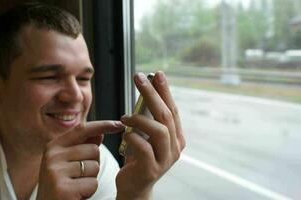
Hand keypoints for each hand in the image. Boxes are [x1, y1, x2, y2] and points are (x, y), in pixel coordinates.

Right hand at [36, 121, 123, 199]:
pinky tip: (77, 195)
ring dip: (91, 179)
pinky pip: (92, 183)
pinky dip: (89, 191)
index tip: (120, 123)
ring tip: (77, 186)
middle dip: (94, 164)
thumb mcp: (68, 163)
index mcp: (53, 147)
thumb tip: (100, 132)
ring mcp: (56, 172)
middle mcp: (52, 156)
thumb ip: (82, 147)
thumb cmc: (61, 186)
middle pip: (93, 150)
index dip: (102, 125)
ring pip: (95, 166)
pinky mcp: (63, 188)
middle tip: (78, 177)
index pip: (82, 129)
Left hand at [116, 71, 185, 199]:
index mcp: (176, 137)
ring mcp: (166, 159)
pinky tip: (125, 134)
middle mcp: (175, 147)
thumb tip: (146, 92)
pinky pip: (144, 148)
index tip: (157, 74)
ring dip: (140, 119)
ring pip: (159, 131)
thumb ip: (149, 120)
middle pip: (166, 115)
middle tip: (139, 78)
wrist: (134, 187)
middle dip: (152, 94)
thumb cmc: (139, 158)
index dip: (165, 91)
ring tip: (125, 116)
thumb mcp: (146, 137)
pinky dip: (133, 137)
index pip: (172, 109)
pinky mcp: (152, 169)